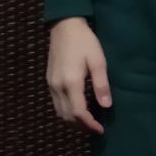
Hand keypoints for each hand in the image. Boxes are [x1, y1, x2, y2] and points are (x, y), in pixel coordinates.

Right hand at [46, 17, 111, 134]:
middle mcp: (57, 87)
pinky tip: (77, 109)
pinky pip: (56, 104)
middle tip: (96, 128)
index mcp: (71, 82)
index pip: (78, 112)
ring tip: (87, 122)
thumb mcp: (98, 61)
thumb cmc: (84, 42)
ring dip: (72, 121)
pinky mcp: (49, 81)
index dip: (89, 124)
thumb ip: (101, 84)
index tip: (100, 129)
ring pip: (59, 112)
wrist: (64, 26)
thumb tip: (106, 106)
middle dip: (81, 126)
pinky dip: (66, 112)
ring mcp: (51, 84)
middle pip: (67, 116)